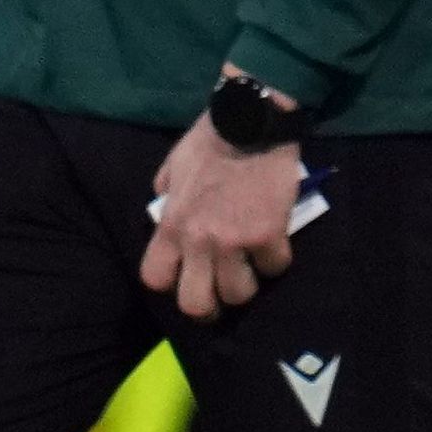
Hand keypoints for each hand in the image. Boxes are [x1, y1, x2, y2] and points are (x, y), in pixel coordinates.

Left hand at [141, 111, 300, 321]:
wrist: (248, 124)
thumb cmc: (208, 144)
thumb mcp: (171, 170)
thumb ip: (167, 199)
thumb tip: (165, 216)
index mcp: (170, 223)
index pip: (154, 278)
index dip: (171, 284)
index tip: (186, 277)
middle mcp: (197, 239)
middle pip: (195, 304)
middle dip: (210, 307)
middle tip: (222, 292)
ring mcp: (234, 241)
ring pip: (240, 295)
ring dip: (248, 283)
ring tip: (251, 265)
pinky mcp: (269, 235)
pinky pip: (276, 268)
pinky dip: (277, 259)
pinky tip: (275, 242)